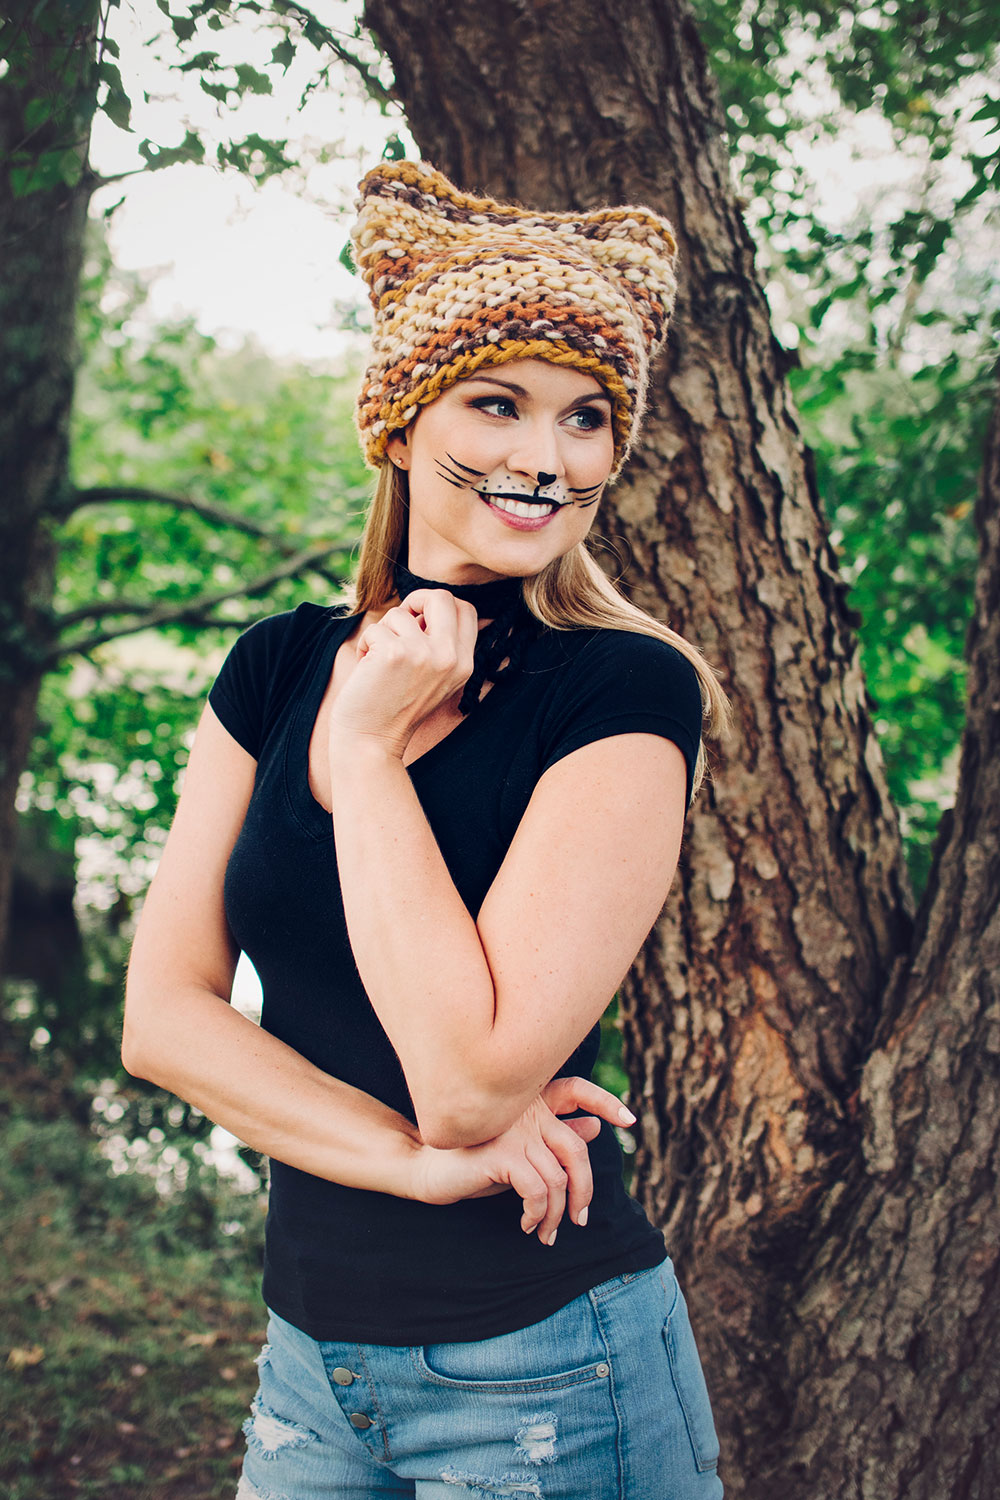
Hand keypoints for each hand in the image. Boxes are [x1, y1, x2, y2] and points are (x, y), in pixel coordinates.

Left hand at [329, 590, 478, 758]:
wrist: (372, 740)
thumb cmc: (396, 707)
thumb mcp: (436, 678)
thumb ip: (441, 645)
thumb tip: (427, 605)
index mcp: (465, 664)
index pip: (466, 610)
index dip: (438, 606)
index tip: (419, 620)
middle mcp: (450, 658)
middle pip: (441, 597)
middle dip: (415, 601)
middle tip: (399, 623)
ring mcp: (424, 654)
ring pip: (400, 614)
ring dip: (382, 632)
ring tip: (378, 659)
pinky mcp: (395, 654)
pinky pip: (375, 629)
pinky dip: (365, 645)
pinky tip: (367, 668)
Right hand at [412, 1077, 636, 1244]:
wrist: (430, 1171)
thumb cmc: (477, 1162)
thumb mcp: (522, 1153)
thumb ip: (554, 1140)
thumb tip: (595, 1127)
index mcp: (531, 1104)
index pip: (576, 1089)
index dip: (605, 1101)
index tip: (628, 1119)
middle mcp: (525, 1112)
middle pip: (576, 1151)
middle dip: (583, 1192)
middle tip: (578, 1221)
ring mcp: (513, 1131)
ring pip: (557, 1179)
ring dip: (555, 1216)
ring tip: (543, 1233)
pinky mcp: (501, 1153)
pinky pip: (538, 1190)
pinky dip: (536, 1214)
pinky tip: (526, 1224)